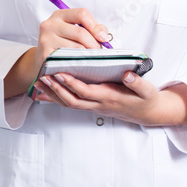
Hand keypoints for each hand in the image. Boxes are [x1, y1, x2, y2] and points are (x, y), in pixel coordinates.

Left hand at [31, 74, 186, 126]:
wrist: (147, 113)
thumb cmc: (146, 98)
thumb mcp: (148, 90)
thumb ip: (138, 82)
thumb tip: (127, 74)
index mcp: (110, 97)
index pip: (86, 92)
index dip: (72, 84)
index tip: (59, 73)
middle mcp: (99, 104)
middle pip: (72, 100)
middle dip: (56, 89)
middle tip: (42, 76)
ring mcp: (94, 107)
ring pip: (69, 103)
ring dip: (52, 94)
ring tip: (38, 82)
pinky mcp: (91, 105)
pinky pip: (71, 103)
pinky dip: (56, 99)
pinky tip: (43, 93)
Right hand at [32, 7, 111, 74]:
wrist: (43, 60)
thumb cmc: (64, 44)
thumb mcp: (75, 31)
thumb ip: (92, 29)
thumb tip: (103, 36)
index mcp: (59, 15)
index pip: (81, 14)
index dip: (95, 26)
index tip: (103, 38)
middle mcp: (50, 25)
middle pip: (80, 33)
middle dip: (94, 45)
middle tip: (98, 54)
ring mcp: (45, 40)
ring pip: (76, 48)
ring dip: (88, 56)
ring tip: (90, 60)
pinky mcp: (45, 55)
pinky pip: (68, 60)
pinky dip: (78, 64)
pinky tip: (80, 67)